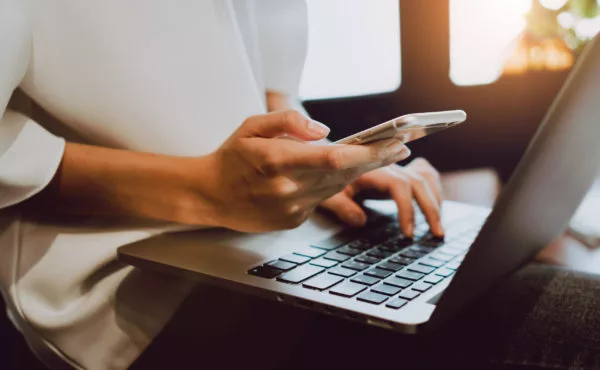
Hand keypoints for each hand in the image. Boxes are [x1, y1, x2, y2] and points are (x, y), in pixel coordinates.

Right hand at [200, 110, 411, 231]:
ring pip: (336, 188)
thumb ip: (288, 121)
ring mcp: (291, 209)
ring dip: (358, 172)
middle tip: (400, 147)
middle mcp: (287, 188)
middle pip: (344, 174)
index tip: (394, 144)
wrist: (210, 194)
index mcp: (277, 160)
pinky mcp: (292, 221)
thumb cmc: (231, 157)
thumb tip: (324, 131)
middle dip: (376, 160)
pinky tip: (338, 174)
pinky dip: (332, 186)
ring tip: (378, 155)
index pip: (334, 158)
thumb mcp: (251, 126)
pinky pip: (321, 200)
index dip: (369, 153)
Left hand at [319, 158, 443, 237]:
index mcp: (373, 170)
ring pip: (425, 179)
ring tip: (438, 226)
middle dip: (430, 208)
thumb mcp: (328, 193)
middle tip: (436, 233)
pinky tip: (437, 203)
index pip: (400, 185)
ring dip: (436, 201)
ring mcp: (397, 168)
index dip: (407, 208)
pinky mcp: (400, 172)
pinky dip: (434, 188)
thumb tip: (360, 221)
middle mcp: (389, 166)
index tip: (408, 232)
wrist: (328, 160)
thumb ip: (342, 207)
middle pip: (419, 183)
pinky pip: (425, 174)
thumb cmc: (326, 177)